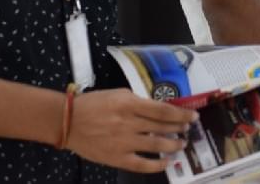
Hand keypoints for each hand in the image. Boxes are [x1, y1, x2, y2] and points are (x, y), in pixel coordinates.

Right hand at [66, 88, 197, 173]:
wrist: (67, 121)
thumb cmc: (93, 104)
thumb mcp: (118, 94)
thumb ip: (139, 102)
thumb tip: (159, 111)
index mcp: (129, 104)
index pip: (163, 110)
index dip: (181, 114)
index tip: (192, 116)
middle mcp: (129, 122)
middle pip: (163, 126)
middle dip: (179, 127)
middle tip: (188, 128)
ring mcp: (123, 142)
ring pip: (156, 144)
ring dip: (173, 144)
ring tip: (181, 143)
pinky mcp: (116, 158)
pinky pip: (142, 164)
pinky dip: (157, 164)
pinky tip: (167, 162)